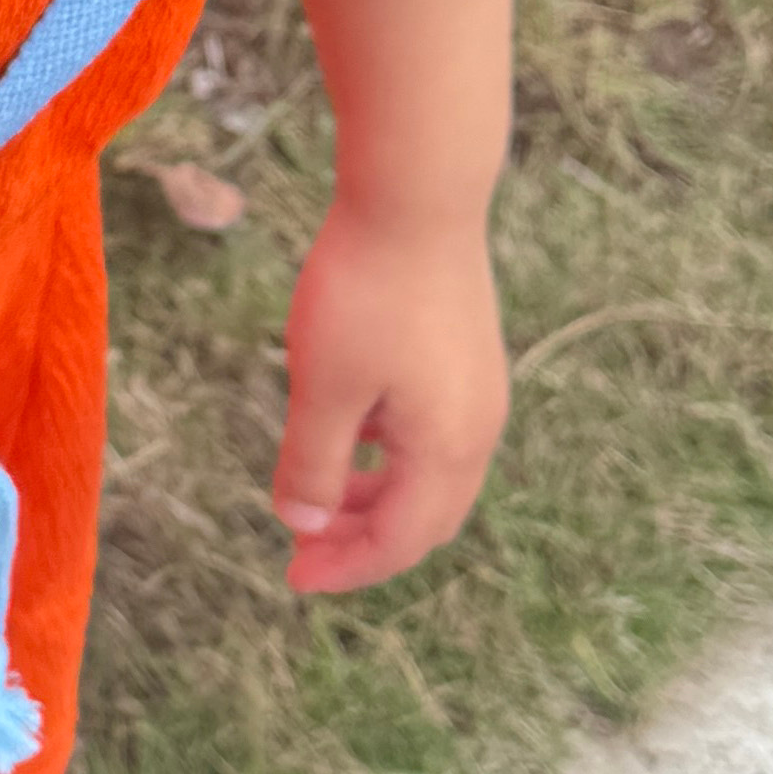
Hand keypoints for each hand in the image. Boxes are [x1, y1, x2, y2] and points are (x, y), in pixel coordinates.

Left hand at [269, 192, 509, 594]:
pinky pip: (433, 433)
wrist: (417, 195)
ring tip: (319, 495)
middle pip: (426, 518)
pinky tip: (346, 430)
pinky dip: (390, 454)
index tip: (293, 578)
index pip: (400, 540)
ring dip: (377, 497)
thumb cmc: (366, 291)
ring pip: (431, 475)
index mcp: (446, 449)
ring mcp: (479, 391)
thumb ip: (313, 464)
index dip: (346, 568)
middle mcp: (478, 428)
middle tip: (303, 547)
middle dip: (365, 541)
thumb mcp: (323, 387)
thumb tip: (303, 523)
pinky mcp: (468, 357)